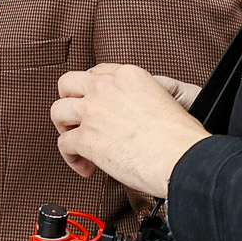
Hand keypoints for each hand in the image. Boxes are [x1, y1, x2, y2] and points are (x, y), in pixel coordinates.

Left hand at [50, 63, 210, 197]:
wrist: (183, 158)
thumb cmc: (181, 138)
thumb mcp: (163, 100)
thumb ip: (138, 100)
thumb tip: (127, 117)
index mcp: (128, 75)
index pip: (97, 73)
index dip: (92, 92)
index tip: (96, 106)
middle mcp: (106, 88)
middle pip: (67, 84)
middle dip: (69, 101)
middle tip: (79, 120)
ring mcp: (92, 111)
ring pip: (58, 112)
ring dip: (65, 129)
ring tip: (78, 144)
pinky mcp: (85, 137)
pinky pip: (64, 144)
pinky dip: (71, 158)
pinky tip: (87, 167)